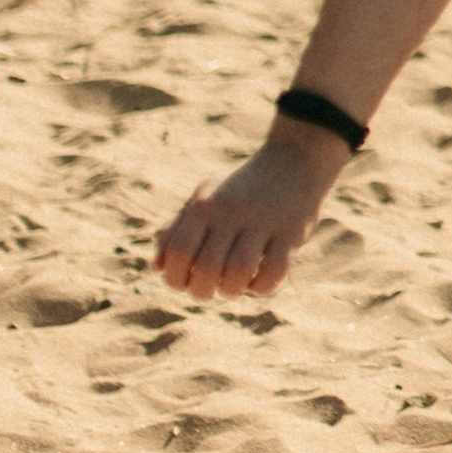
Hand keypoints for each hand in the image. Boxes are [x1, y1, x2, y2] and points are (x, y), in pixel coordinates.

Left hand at [155, 120, 348, 303]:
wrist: (294, 161)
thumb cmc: (240, 189)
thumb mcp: (204, 199)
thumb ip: (177, 230)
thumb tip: (157, 267)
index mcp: (205, 205)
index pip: (177, 251)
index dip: (174, 277)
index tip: (184, 283)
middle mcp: (231, 212)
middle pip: (206, 268)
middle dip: (202, 292)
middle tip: (208, 291)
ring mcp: (263, 222)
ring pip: (238, 273)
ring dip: (232, 291)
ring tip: (233, 286)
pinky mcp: (291, 232)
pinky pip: (273, 272)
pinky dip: (261, 287)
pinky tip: (258, 280)